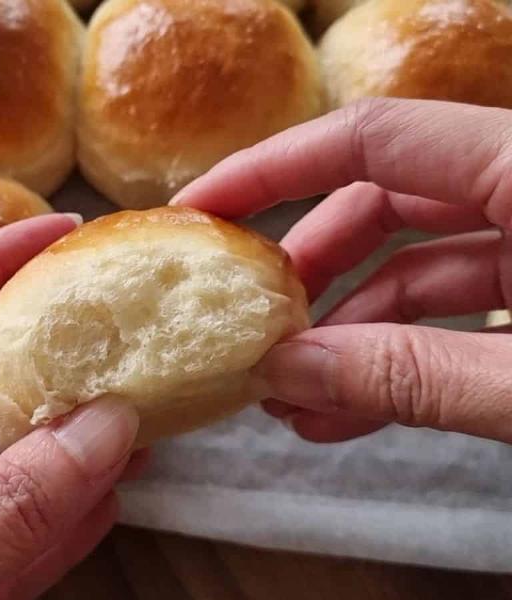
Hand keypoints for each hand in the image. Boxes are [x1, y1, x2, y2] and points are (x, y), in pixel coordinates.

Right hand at [173, 98, 511, 444]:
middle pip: (382, 196)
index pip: (371, 137)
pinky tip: (348, 410)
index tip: (195, 212)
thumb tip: (288, 374)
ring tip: (290, 395)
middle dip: (302, 267)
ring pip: (412, 260)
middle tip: (248, 324)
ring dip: (344, 329)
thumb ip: (414, 375)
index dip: (269, 169)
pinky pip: (454, 307)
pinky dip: (399, 354)